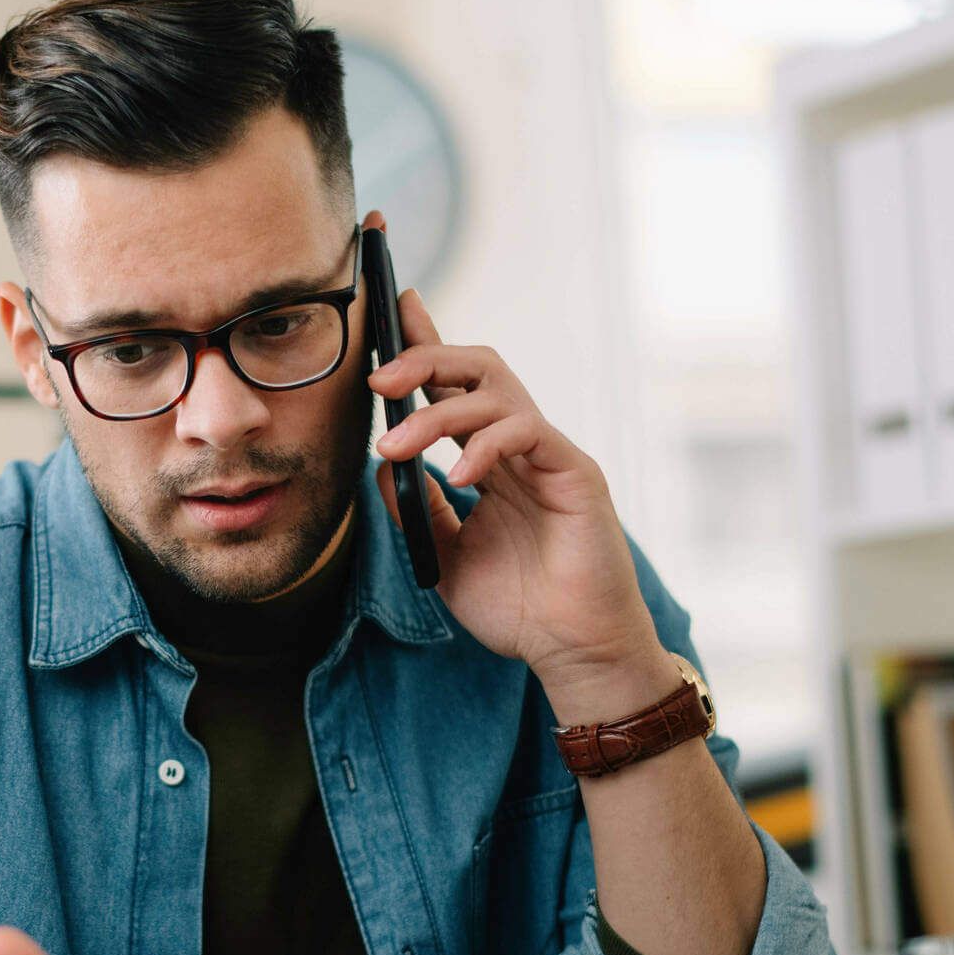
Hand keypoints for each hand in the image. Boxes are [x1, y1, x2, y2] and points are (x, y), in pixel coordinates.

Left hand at [362, 212, 667, 716]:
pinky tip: (461, 477)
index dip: (423, 340)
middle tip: (377, 380)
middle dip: (423, 359)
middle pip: (476, 368)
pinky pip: (528, 431)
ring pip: (496, 392)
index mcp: (490, 459)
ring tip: (396, 447)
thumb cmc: (518, 608)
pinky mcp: (576, 473)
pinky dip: (488, 446)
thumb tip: (380, 462)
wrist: (572, 652)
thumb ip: (416, 508)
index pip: (455, 385)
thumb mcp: (444, 555)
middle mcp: (520, 446)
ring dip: (437, 411)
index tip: (390, 303)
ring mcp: (549, 455)